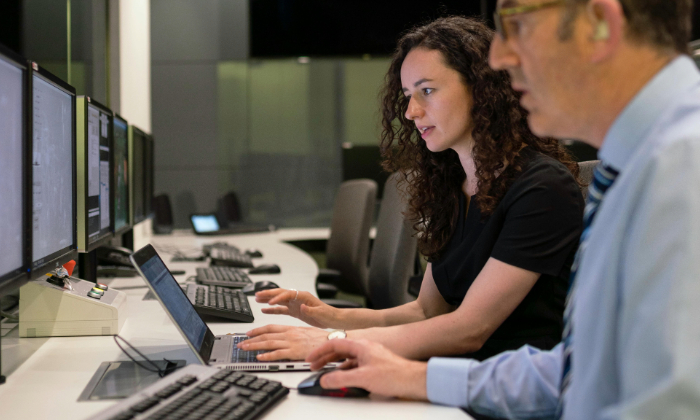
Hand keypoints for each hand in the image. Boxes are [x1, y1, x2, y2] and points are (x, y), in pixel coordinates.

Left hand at [239, 325, 327, 360]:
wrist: (331, 341)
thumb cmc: (321, 338)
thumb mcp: (305, 331)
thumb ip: (294, 334)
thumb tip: (286, 338)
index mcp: (291, 328)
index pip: (270, 327)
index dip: (258, 330)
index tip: (249, 333)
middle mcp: (289, 334)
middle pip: (266, 335)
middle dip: (251, 339)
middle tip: (241, 343)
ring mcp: (291, 343)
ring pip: (269, 343)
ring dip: (254, 346)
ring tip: (245, 349)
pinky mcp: (294, 352)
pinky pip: (278, 354)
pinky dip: (267, 355)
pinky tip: (260, 358)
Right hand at [255, 288, 337, 327]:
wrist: (333, 319)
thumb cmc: (328, 314)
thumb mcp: (321, 312)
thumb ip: (311, 309)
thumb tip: (302, 306)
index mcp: (304, 296)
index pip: (288, 294)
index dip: (278, 297)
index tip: (270, 302)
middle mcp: (298, 298)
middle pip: (280, 293)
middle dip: (268, 294)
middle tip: (257, 294)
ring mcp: (295, 304)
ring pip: (278, 300)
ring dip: (267, 299)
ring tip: (256, 299)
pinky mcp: (294, 311)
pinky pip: (281, 309)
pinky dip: (272, 309)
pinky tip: (264, 310)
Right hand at [306, 339, 427, 399]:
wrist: (413, 379)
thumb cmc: (394, 374)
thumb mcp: (362, 378)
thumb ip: (341, 379)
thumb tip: (325, 380)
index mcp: (360, 346)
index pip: (334, 344)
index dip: (319, 351)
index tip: (310, 358)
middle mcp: (365, 348)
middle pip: (339, 350)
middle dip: (324, 358)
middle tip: (314, 366)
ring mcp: (370, 356)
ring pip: (347, 358)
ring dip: (334, 365)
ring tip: (325, 372)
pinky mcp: (375, 365)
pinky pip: (355, 364)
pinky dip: (345, 370)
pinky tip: (344, 378)